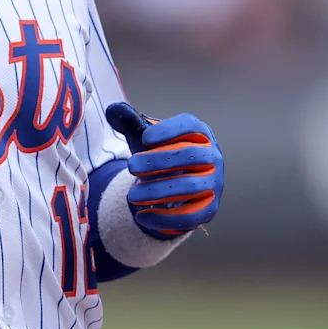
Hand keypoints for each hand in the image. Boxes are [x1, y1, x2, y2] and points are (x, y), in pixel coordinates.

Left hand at [105, 102, 223, 238]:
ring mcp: (214, 184)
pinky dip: (165, 218)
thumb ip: (130, 122)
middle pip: (190, 156)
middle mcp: (212, 156)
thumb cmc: (160, 155)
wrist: (172, 187)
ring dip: (158, 191)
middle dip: (158, 161)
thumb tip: (113, 110)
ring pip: (191, 187)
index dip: (168, 130)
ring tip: (131, 195)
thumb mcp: (145, 138)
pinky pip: (191, 216)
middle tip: (130, 166)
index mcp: (199, 133)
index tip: (144, 139)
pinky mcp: (209, 209)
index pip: (189, 126)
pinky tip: (141, 217)